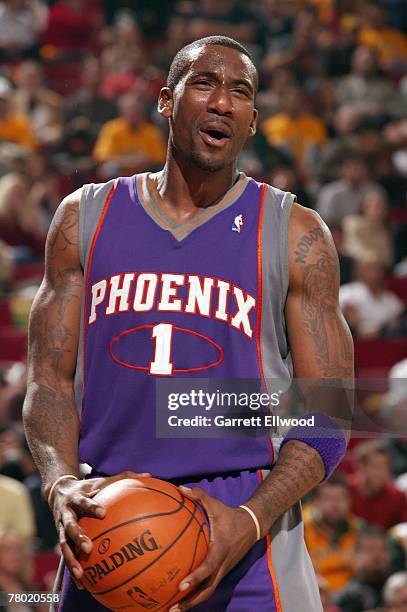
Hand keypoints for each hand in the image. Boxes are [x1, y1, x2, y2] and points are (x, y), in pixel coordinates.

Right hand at [49, 470, 149, 588]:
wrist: (58, 492)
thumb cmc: (87, 487)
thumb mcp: (101, 481)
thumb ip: (123, 478)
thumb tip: (148, 475)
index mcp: (76, 498)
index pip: (83, 502)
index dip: (91, 507)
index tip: (102, 513)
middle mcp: (66, 514)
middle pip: (70, 526)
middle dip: (78, 537)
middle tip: (88, 547)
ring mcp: (61, 528)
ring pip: (65, 545)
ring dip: (72, 560)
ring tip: (81, 573)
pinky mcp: (62, 539)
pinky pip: (67, 557)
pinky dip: (73, 570)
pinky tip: (82, 584)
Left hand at [170, 486, 257, 610]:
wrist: (251, 526)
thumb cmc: (229, 515)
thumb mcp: (216, 504)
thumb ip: (199, 496)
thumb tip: (180, 489)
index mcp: (220, 549)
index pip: (208, 567)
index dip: (195, 577)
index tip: (181, 585)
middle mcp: (222, 564)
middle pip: (208, 590)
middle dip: (191, 601)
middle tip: (172, 608)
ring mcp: (223, 570)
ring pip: (208, 592)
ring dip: (192, 602)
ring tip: (173, 609)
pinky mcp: (222, 572)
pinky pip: (209, 586)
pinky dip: (196, 594)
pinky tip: (181, 595)